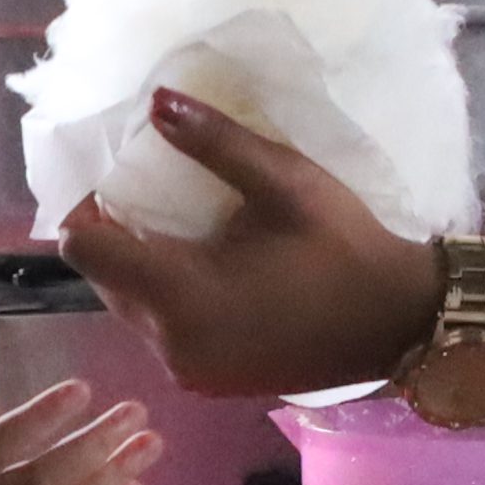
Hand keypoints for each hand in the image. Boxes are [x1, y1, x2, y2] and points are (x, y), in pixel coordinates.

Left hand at [52, 91, 436, 403]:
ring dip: (139, 268)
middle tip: (145, 191)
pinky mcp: (207, 382)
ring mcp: (188, 370)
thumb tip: (157, 102)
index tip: (111, 174)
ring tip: (177, 227)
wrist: (398, 323)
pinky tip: (204, 268)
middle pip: (103, 279)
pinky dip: (166, 298)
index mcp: (180, 296)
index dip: (85, 207)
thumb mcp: (284, 182)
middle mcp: (170, 343)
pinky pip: (160, 332)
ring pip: (129, 307)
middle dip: (113, 234)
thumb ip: (214, 143)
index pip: (85, 249)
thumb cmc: (344, 248)